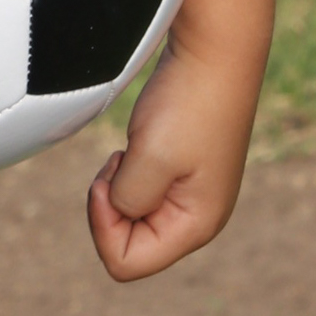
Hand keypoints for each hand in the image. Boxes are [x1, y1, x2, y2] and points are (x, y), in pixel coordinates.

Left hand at [86, 42, 251, 281]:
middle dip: (109, 206)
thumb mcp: (149, 158)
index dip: (102, 225)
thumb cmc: (186, 103)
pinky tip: (139, 142)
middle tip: (121, 160)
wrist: (214, 52)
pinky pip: (137, 192)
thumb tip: (118, 210)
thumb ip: (126, 200)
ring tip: (133, 148)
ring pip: (129, 217)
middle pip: (127, 244)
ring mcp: (189, 196)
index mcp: (196, 226)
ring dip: (117, 185)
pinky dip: (125, 171)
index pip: (126, 263)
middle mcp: (196, 218)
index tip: (108, 178)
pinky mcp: (179, 172)